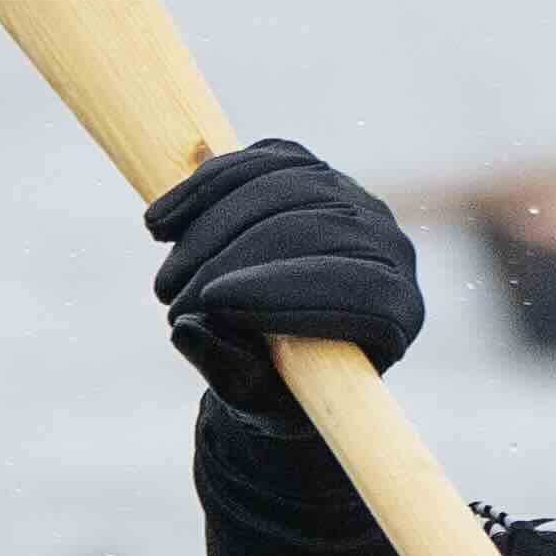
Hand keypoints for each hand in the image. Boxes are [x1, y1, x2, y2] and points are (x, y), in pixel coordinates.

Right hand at [146, 136, 424, 409]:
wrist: (274, 341)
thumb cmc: (277, 384)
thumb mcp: (255, 394)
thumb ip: (228, 366)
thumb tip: (186, 329)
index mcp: (396, 311)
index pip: (359, 288)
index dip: (285, 291)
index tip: (213, 305)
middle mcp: (388, 245)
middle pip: (312, 229)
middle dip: (230, 260)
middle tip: (172, 306)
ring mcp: (350, 198)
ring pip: (280, 186)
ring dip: (207, 229)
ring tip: (165, 283)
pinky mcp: (308, 169)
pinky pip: (256, 161)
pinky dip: (201, 188)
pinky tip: (158, 225)